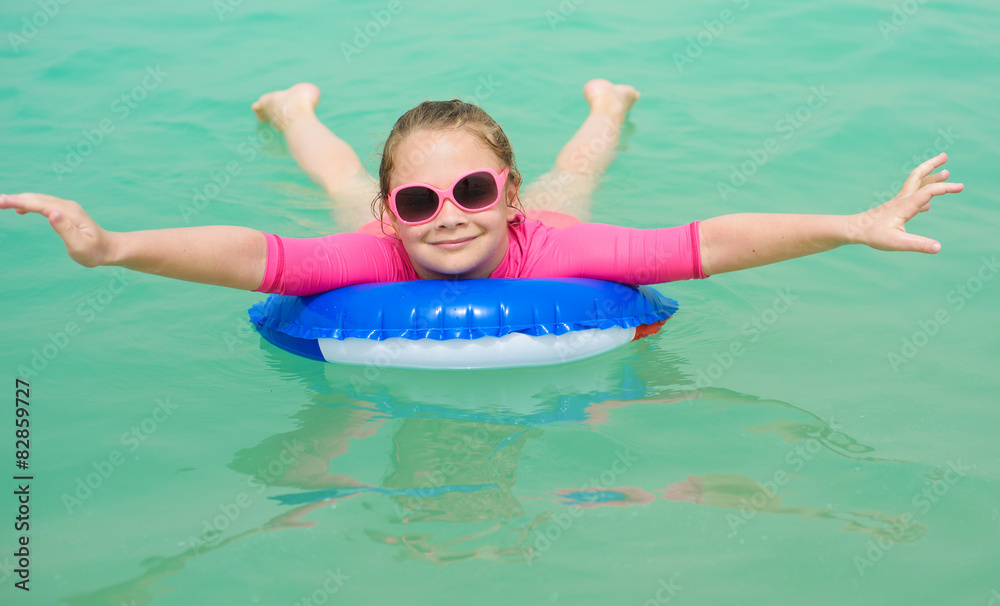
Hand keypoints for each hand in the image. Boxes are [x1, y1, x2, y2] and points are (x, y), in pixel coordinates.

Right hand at [0, 193, 115, 266]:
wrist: (109, 248)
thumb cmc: (94, 252)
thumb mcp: (80, 246)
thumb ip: (66, 230)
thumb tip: (52, 213)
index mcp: (69, 213)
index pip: (40, 205)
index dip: (20, 202)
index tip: (2, 201)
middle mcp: (67, 206)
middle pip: (37, 199)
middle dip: (15, 198)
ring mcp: (67, 207)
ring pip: (39, 199)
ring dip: (20, 199)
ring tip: (2, 203)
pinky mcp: (66, 211)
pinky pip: (44, 204)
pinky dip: (30, 204)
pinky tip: (20, 209)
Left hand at [848, 153, 963, 253]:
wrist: (854, 230)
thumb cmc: (873, 235)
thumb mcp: (896, 242)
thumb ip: (917, 244)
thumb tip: (938, 248)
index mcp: (906, 205)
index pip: (929, 191)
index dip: (945, 188)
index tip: (960, 187)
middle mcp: (902, 200)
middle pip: (918, 176)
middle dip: (932, 165)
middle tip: (945, 155)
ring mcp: (898, 203)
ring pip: (915, 184)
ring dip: (930, 176)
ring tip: (945, 172)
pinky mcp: (894, 209)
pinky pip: (912, 198)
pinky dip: (923, 195)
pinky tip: (928, 205)